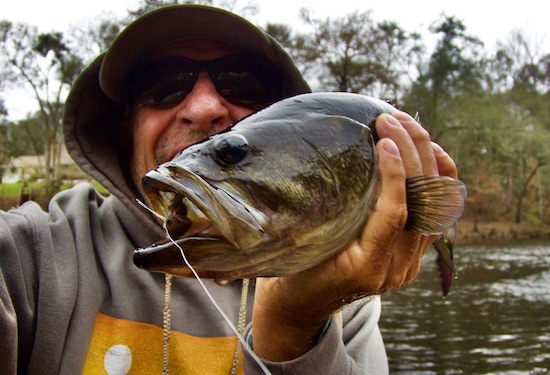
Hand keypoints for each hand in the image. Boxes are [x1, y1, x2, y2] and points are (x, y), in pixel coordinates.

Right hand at [251, 111, 457, 360]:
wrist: (305, 303)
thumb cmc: (294, 271)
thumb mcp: (298, 244)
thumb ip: (317, 213)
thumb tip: (319, 157)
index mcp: (365, 268)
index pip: (393, 216)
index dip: (393, 175)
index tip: (383, 140)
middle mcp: (396, 268)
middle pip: (419, 204)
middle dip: (410, 154)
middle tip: (390, 119)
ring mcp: (409, 262)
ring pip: (434, 204)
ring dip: (425, 158)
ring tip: (407, 124)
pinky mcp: (414, 254)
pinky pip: (437, 211)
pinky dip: (438, 177)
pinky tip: (428, 150)